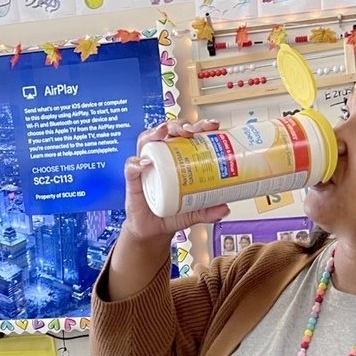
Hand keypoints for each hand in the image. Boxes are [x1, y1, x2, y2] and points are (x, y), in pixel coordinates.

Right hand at [123, 119, 230, 242]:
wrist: (154, 230)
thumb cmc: (172, 213)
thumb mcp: (195, 212)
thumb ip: (209, 211)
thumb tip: (224, 209)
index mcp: (178, 159)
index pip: (187, 135)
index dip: (199, 126)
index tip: (212, 125)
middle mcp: (161, 157)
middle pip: (168, 132)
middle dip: (179, 125)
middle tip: (190, 130)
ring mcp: (146, 166)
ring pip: (146, 140)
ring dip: (155, 132)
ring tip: (164, 133)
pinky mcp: (133, 180)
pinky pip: (131, 167)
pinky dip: (137, 163)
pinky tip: (145, 163)